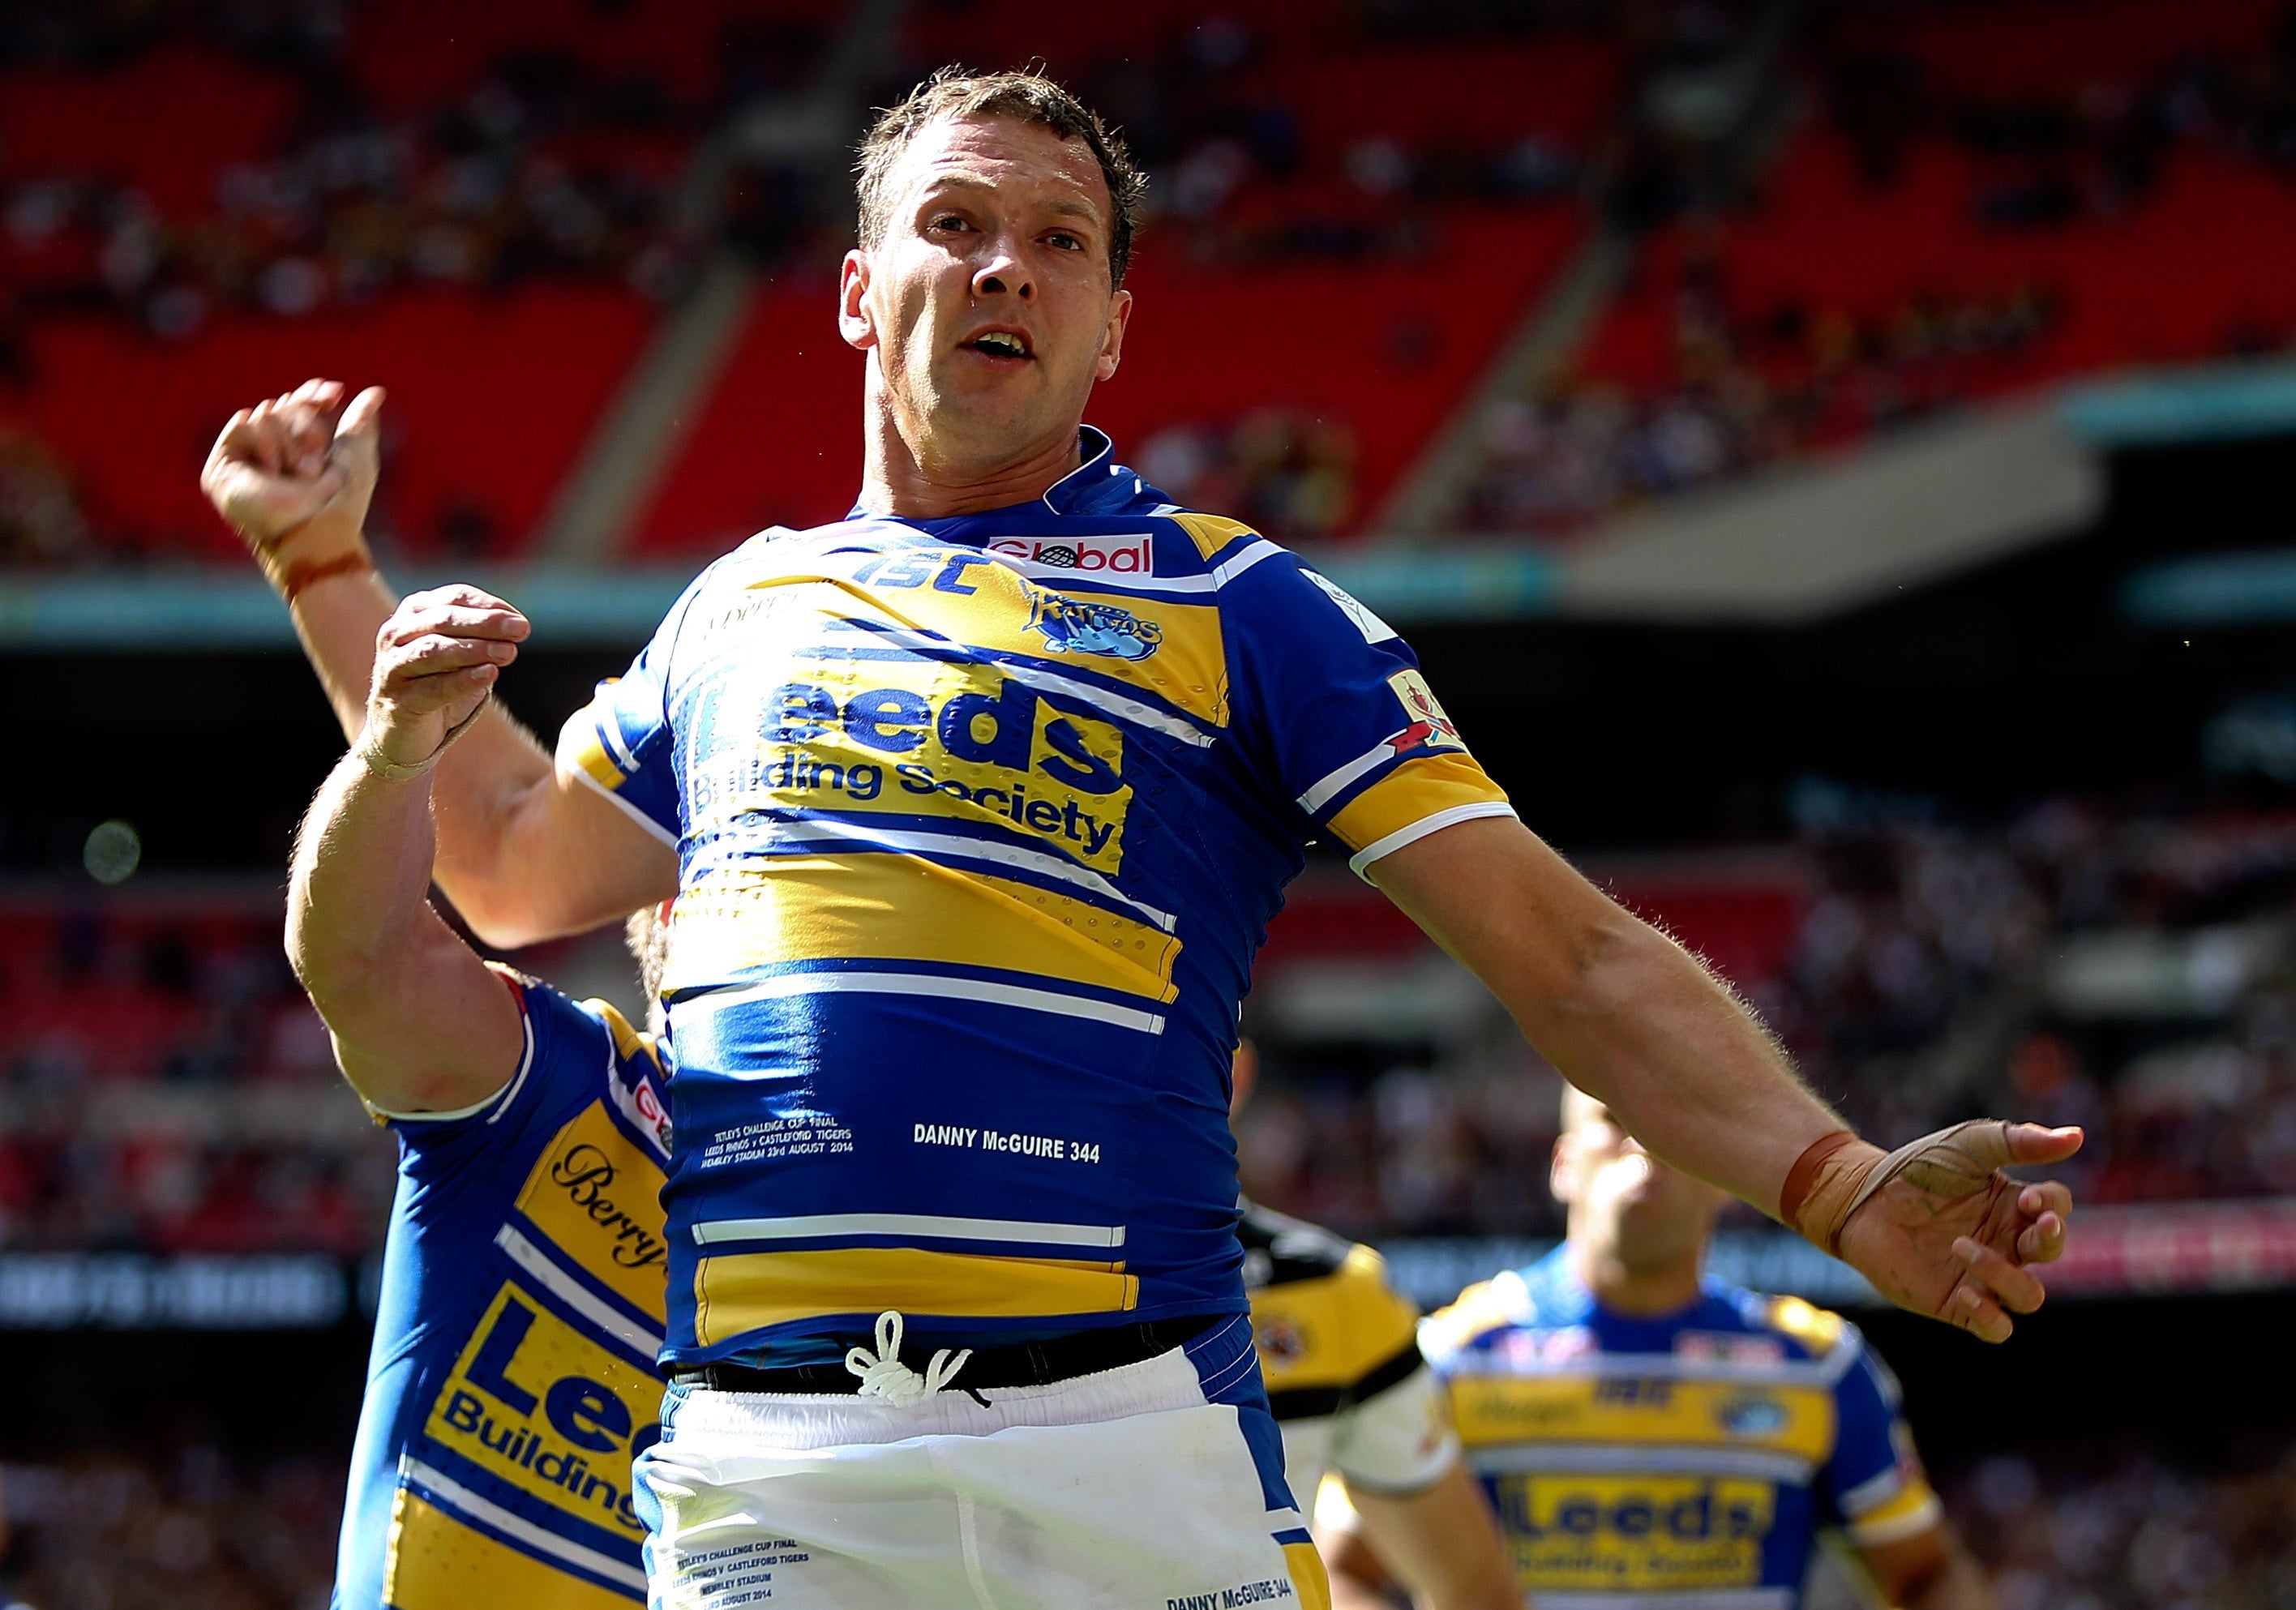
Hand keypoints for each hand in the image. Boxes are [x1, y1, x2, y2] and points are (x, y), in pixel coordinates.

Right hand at [201, 379, 383, 590]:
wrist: (314, 530)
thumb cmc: (342, 504)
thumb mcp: (355, 457)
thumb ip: (360, 423)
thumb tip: (377, 392)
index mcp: (303, 447)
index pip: (301, 403)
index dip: (314, 394)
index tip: (334, 393)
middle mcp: (274, 450)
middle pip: (286, 405)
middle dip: (307, 425)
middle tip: (317, 457)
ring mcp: (248, 457)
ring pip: (267, 413)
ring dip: (289, 442)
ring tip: (298, 474)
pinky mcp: (224, 464)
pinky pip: (244, 423)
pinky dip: (264, 441)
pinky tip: (272, 468)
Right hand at [360, 586, 529, 775]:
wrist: (403, 731)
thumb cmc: (437, 683)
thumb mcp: (461, 654)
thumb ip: (482, 637)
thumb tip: (516, 628)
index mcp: (414, 613)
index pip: (453, 597)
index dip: (488, 606)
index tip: (520, 620)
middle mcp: (396, 634)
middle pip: (443, 619)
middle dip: (485, 623)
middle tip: (520, 630)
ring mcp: (393, 666)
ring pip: (433, 650)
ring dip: (474, 649)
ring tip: (508, 652)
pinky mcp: (397, 700)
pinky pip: (433, 688)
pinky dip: (463, 680)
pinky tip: (489, 674)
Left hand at [1831, 1122, 2080, 1343]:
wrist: (1859, 1196)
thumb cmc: (1916, 1167)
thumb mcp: (1968, 1145)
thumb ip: (2020, 1141)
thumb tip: (2078, 1136)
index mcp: (2012, 1205)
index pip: (2058, 1210)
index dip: (2053, 1207)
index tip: (2025, 1198)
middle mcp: (2005, 1242)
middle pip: (2051, 1252)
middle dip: (2051, 1240)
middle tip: (2032, 1223)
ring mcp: (1983, 1275)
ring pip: (2028, 1296)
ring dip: (2007, 1276)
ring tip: (1960, 1246)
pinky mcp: (1956, 1302)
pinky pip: (1995, 1328)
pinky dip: (1991, 1317)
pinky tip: (1967, 1292)